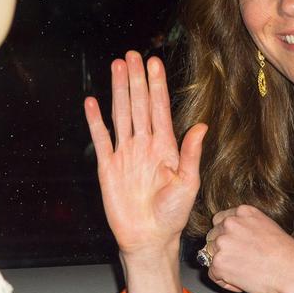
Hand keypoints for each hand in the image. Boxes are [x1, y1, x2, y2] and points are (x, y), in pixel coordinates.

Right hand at [84, 51, 207, 263]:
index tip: (154, 63)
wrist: (150, 237)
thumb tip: (201, 126)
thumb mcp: (188, 183)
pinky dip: (95, 120)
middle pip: (139, 104)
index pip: (159, 108)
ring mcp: (125, 154)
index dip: (156, 85)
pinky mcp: (108, 167)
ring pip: (121, 114)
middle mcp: (145, 144)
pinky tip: (92, 102)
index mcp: (166, 146)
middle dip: (136, 79)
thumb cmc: (173, 214)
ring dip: (118, 91)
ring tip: (116, 67)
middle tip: (132, 55)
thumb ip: (191, 154)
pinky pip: (101, 139)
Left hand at [204, 205, 293, 292]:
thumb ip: (246, 227)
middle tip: (240, 261)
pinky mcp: (218, 262)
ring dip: (223, 265)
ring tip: (245, 271)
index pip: (220, 220)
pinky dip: (225, 281)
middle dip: (222, 250)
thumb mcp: (267, 227)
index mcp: (243, 212)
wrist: (292, 271)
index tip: (234, 245)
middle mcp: (230, 223)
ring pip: (211, 255)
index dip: (226, 235)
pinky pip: (213, 274)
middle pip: (212, 237)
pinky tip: (243, 281)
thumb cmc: (286, 254)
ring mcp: (222, 242)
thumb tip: (233, 238)